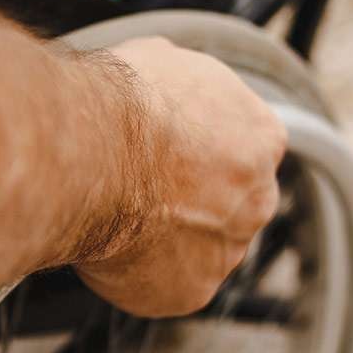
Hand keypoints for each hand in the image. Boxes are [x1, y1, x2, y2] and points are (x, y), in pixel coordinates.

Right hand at [71, 36, 286, 316]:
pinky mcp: (190, 292)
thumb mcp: (162, 60)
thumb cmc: (121, 106)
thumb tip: (164, 78)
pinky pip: (161, 288)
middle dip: (191, 203)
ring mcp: (227, 250)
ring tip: (112, 217)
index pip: (244, 152)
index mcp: (261, 138)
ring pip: (196, 251)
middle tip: (139, 191)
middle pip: (229, 208)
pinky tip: (106, 247)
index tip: (170, 157)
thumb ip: (182, 88)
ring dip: (162, 241)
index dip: (200, 155)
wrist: (91, 155)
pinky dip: (134, 276)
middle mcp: (258, 199)